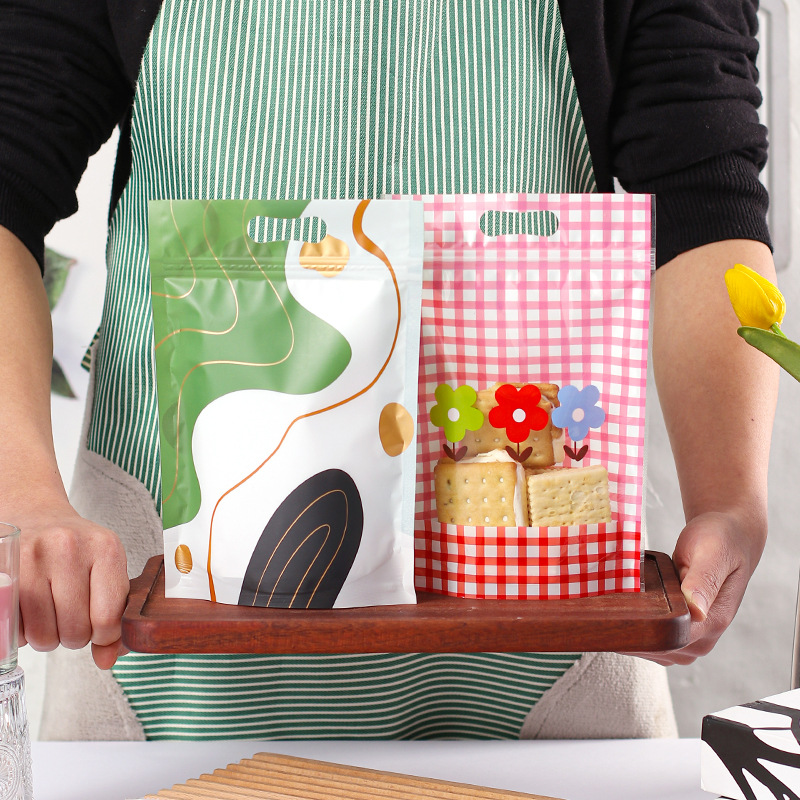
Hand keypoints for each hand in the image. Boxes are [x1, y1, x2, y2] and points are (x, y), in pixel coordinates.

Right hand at [17, 505, 129, 668]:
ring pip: (43, 635)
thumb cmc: (76, 549)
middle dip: (74, 636)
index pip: (108, 618)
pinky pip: (16, 629)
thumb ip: (114, 616)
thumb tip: (107, 659)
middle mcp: (68, 548)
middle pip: (75, 631)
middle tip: (71, 617)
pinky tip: (30, 610)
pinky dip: (23, 631)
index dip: (103, 636)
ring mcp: (32, 558)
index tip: (98, 628)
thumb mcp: (107, 570)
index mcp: (105, 548)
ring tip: (51, 614)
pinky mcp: (4, 573)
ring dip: (48, 636)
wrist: (36, 515)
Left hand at [626, 509, 764, 665]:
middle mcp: (706, 637)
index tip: (613, 618)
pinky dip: (639, 630)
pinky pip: (655, 642)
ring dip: (632, 633)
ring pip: (654, 649)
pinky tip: (624, 612)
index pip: (672, 640)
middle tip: (604, 608)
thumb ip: (703, 580)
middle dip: (631, 633)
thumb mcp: (711, 552)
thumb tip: (695, 611)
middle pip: (659, 649)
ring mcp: (694, 638)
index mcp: (714, 620)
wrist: (727, 537)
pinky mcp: (683, 632)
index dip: (641, 633)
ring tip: (611, 608)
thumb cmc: (718, 540)